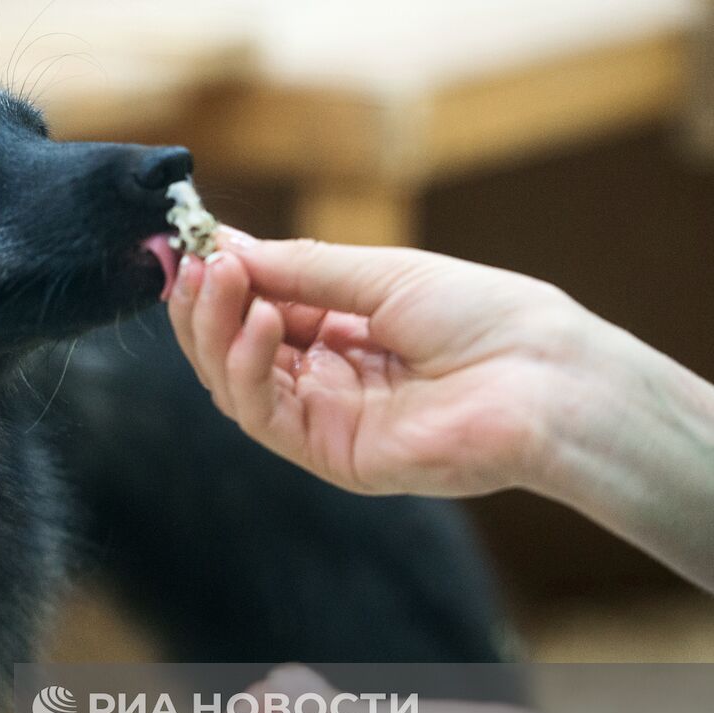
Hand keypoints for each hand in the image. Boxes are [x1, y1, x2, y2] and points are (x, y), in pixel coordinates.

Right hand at [167, 230, 589, 495]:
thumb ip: (299, 268)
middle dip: (205, 302)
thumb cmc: (484, 316)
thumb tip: (224, 245)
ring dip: (215, 329)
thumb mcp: (381, 272)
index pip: (254, 306)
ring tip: (220, 280)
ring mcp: (321, 416)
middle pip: (232, 347)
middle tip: (192, 261)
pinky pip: (262, 413)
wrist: (543, 376)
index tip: (186, 242)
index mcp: (338, 330)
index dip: (218, 277)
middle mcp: (322, 375)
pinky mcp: (326, 453)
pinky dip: (248, 365)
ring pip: (233, 381)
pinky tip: (261, 321)